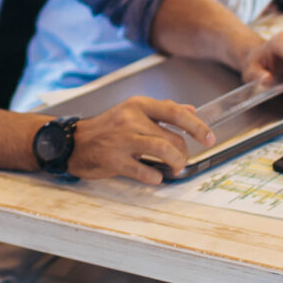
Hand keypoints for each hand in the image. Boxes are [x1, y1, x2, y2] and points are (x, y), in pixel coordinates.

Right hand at [69, 95, 216, 184]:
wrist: (73, 143)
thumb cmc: (106, 129)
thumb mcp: (132, 112)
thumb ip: (162, 111)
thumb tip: (191, 111)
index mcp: (138, 105)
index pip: (175, 112)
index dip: (197, 126)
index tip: (209, 138)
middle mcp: (131, 119)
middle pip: (173, 136)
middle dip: (184, 153)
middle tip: (181, 160)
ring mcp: (122, 139)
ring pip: (164, 150)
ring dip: (176, 163)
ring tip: (174, 168)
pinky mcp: (115, 160)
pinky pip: (145, 171)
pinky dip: (155, 177)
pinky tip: (154, 176)